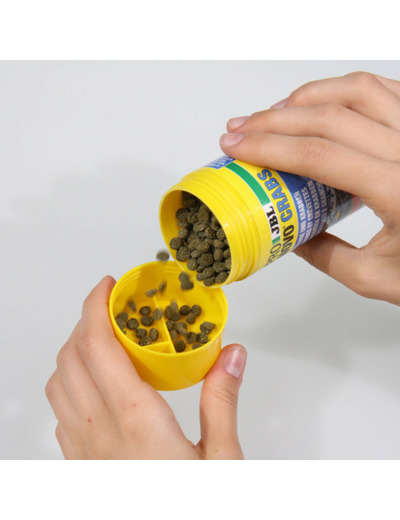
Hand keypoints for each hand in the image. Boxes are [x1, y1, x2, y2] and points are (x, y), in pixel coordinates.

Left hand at [45, 276, 246, 458]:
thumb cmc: (195, 510)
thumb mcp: (223, 461)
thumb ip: (222, 401)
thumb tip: (232, 355)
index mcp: (135, 420)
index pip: (98, 345)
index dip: (95, 306)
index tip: (108, 287)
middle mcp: (98, 431)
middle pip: (70, 356)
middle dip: (86, 321)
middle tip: (114, 309)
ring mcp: (82, 452)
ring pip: (58, 382)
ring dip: (74, 351)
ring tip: (105, 341)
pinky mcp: (79, 467)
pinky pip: (60, 411)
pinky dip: (70, 382)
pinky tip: (97, 385)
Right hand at [220, 71, 399, 305]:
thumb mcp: (374, 278)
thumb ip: (325, 255)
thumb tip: (289, 234)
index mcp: (398, 192)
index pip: (319, 155)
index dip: (269, 147)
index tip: (236, 147)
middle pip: (330, 116)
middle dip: (274, 119)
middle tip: (240, 128)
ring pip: (356, 90)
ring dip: (307, 97)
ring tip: (273, 114)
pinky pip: (382, 89)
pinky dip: (342, 90)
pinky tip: (318, 104)